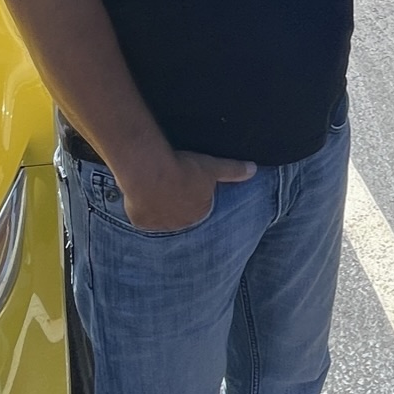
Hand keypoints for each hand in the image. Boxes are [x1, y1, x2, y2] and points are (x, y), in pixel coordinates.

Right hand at [120, 149, 255, 231]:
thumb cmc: (183, 169)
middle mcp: (180, 225)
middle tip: (170, 188)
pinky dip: (141, 209)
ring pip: (160, 218)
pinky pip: (141, 218)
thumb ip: (234, 170)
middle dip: (176, 205)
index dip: (193, 197)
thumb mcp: (212, 167)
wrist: (150, 172)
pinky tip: (141, 196)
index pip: (198, 210)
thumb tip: (253, 169)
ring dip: (159, 208)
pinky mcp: (141, 222)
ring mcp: (159, 226)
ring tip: (154, 191)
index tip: (186, 186)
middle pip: (179, 216)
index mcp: (198, 214)